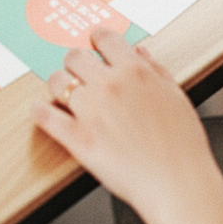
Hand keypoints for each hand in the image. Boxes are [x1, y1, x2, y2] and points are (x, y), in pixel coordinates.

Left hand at [33, 28, 214, 223]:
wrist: (178, 185)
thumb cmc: (182, 146)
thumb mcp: (176, 95)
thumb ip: (155, 69)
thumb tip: (138, 51)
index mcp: (134, 71)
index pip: (104, 38)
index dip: (97, 39)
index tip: (95, 43)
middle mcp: (108, 85)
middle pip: (75, 57)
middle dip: (76, 62)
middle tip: (79, 70)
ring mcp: (90, 111)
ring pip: (57, 82)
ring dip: (59, 85)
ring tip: (64, 92)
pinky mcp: (77, 138)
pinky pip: (46, 117)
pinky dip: (40, 112)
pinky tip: (40, 110)